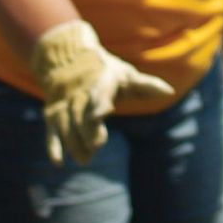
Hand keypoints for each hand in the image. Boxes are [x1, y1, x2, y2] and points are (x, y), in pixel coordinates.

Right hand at [30, 19, 173, 165]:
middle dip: (87, 130)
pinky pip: (52, 131)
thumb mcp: (126, 75)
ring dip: (74, 143)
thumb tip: (170, 92)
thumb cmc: (106, 72)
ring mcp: (64, 104)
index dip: (100, 102)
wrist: (70, 59)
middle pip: (82, 114)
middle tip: (96, 147)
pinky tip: (58, 163)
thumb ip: (146, 85)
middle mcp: (80, 93)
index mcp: (101, 81)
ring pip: (67, 125)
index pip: (100, 92)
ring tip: (85, 160)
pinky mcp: (53, 113)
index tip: (103, 112)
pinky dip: (53, 146)